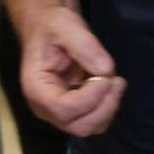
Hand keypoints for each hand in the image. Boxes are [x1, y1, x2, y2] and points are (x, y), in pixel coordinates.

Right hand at [20, 8, 125, 138]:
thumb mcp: (65, 26)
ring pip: (90, 127)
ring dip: (108, 107)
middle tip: (117, 80)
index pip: (63, 109)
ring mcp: (58, 113)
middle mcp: (44, 107)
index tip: (107, 76)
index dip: (90, 97)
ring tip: (115, 81)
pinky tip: (109, 86)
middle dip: (104, 106)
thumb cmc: (52, 26)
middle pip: (79, 126)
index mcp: (36, 88)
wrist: (48, 28)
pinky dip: (108, 107)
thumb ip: (85, 46)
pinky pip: (95, 121)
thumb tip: (105, 70)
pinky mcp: (73, 112)